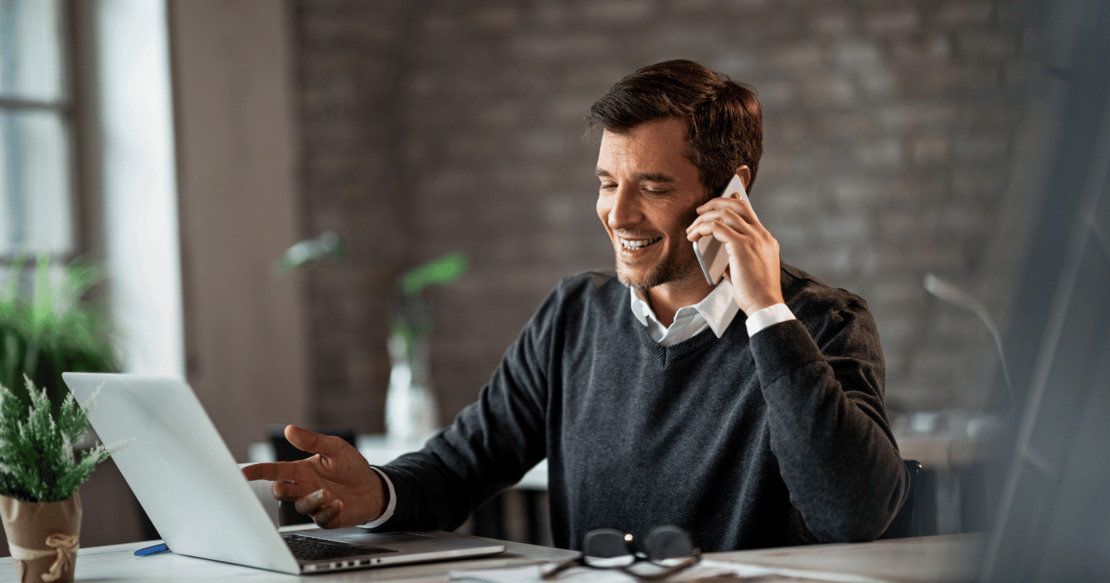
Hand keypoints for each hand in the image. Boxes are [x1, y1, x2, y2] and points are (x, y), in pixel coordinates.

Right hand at [241, 425, 385, 527]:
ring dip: (311, 499)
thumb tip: (290, 429)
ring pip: (300, 506)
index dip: (257, 471)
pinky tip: (339, 503)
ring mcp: (314, 504)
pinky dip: (328, 510)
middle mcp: (303, 488)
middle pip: (281, 491)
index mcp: (301, 470)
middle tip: (281, 487)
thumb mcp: (335, 448)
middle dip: (279, 490)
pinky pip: (320, 518)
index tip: (241, 473)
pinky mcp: (327, 517)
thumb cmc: (350, 466)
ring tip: (327, 492)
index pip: (274, 470)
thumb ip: (313, 441)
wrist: (373, 486)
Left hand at [686, 194, 783, 314]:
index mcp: (766, 239)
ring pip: (724, 213)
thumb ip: (736, 257)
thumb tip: (717, 254)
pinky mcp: (741, 246)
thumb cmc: (756, 293)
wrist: (766, 304)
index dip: (731, 202)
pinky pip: (716, 227)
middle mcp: (761, 235)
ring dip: (703, 218)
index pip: (748, 211)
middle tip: (699, 211)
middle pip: (737, 205)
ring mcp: (753, 238)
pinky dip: (702, 228)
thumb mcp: (749, 269)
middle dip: (715, 203)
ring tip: (691, 229)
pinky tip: (693, 237)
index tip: (716, 204)